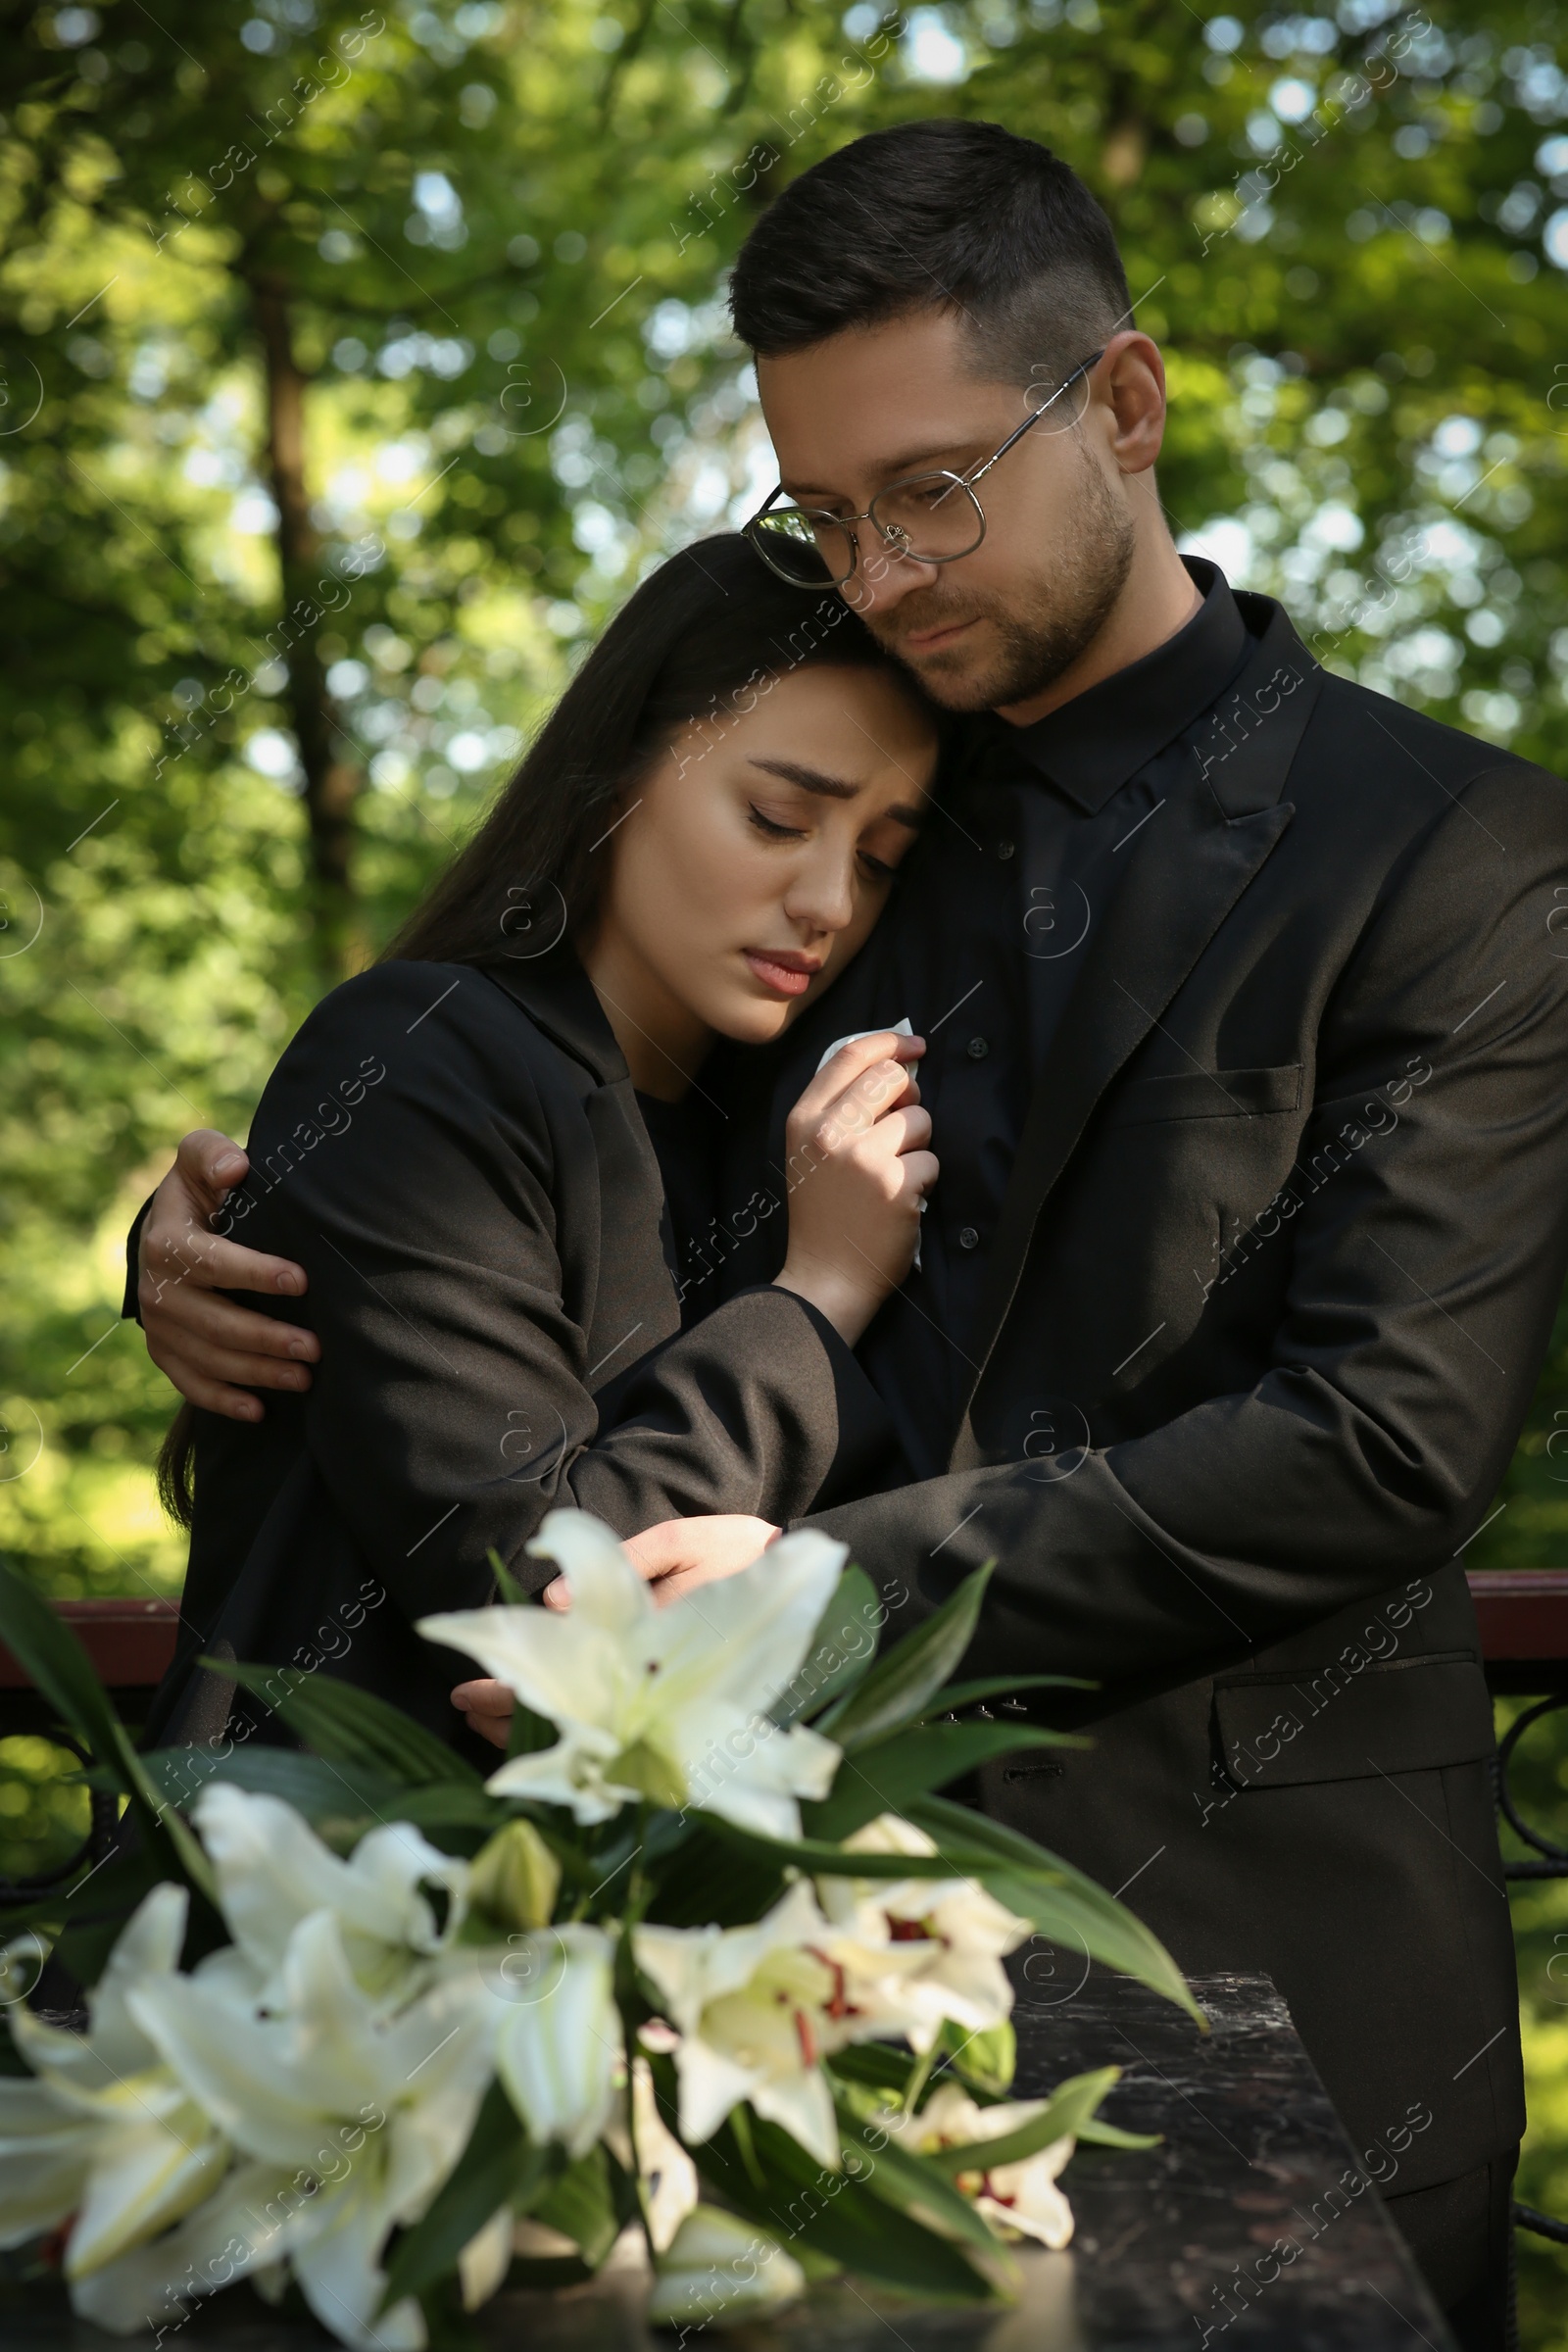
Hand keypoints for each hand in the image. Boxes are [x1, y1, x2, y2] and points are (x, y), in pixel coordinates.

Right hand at [138, 1130, 318, 1422]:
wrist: (169, 1227)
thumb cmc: (200, 1190)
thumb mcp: (200, 1159)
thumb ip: (211, 1154)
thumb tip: (235, 1169)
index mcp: (166, 1242)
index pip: (212, 1262)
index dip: (255, 1273)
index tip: (301, 1281)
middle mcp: (156, 1290)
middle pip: (213, 1323)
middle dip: (266, 1338)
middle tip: (315, 1347)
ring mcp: (159, 1326)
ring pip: (208, 1359)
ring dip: (256, 1373)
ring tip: (304, 1378)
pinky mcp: (165, 1351)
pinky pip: (190, 1384)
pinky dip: (223, 1401)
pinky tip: (260, 1411)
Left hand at [451, 1515, 780, 1741]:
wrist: (807, 1586)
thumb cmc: (743, 1555)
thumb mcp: (685, 1540)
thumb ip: (627, 1561)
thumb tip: (555, 1600)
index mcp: (653, 1650)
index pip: (568, 1681)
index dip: (515, 1689)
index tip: (468, 1690)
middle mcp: (658, 1693)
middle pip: (571, 1718)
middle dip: (514, 1715)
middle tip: (464, 1706)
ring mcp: (670, 1707)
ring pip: (592, 1734)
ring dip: (537, 1727)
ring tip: (487, 1717)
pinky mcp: (683, 1710)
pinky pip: (619, 1732)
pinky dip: (576, 1729)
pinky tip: (544, 1720)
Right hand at [773, 1032, 937, 1344]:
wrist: (825, 1278)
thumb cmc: (823, 1215)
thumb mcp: (809, 1153)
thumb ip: (839, 1109)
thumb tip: (897, 1068)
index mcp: (804, 1120)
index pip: (850, 1057)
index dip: (889, 1042)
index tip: (914, 1045)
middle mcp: (830, 1132)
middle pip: (892, 1079)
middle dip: (911, 1097)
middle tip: (905, 1126)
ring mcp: (863, 1158)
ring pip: (919, 1120)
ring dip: (918, 1146)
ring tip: (893, 1177)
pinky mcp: (895, 1185)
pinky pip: (931, 1161)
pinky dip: (924, 1182)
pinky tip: (901, 1202)